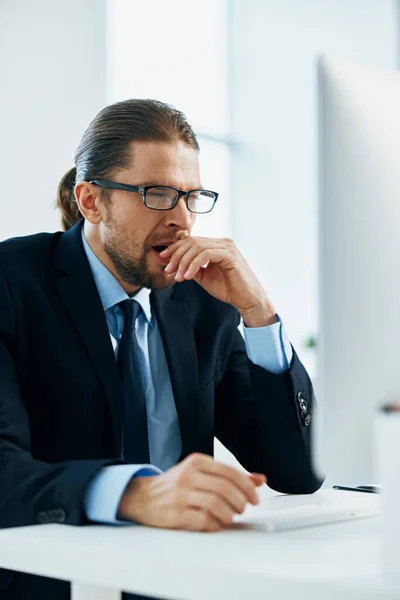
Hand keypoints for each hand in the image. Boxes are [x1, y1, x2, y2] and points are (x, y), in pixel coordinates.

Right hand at [118, 453, 266, 531]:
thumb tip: (259, 479)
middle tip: (243, 508)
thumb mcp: (200, 472)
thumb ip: (229, 475)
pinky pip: (204, 520)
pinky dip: (216, 524)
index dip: (247, 486)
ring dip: (230, 514)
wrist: (142, 496)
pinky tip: (216, 523)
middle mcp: (188, 475)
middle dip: (241, 501)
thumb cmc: (175, 485)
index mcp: (197, 462)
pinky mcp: (176, 514)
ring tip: (230, 516)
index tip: (254, 497)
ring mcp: (181, 495)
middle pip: (225, 488)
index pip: (230, 471)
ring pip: (217, 504)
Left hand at [161, 237, 276, 326]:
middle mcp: (222, 242)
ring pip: (197, 247)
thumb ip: (192, 268)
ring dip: (183, 262)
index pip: (191, 241)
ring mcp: (227, 247)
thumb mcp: (204, 277)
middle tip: (168, 270)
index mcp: (216, 245)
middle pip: (192, 242)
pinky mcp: (230, 255)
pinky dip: (194, 265)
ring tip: (178, 277)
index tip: (163, 259)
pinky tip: (188, 276)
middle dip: (176, 255)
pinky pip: (206, 255)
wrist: (247, 300)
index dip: (175, 248)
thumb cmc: (228, 288)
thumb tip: (173, 264)